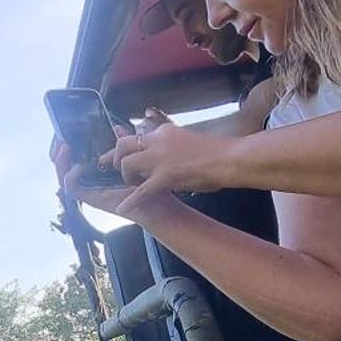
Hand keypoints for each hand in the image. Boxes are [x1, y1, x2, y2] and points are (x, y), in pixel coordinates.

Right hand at [52, 136, 140, 216]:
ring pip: (64, 178)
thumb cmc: (148, 187)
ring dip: (60, 163)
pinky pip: (73, 190)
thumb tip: (117, 128)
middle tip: (60, 139)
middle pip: (63, 168)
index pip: (71, 160)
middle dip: (58, 153)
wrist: (158, 207)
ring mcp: (90, 192)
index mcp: (96, 173)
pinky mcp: (92, 200)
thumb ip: (124, 145)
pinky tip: (77, 167)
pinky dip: (71, 178)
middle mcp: (90, 183)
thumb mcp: (134, 160)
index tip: (64, 134)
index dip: (64, 149)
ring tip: (64, 148)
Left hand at [108, 120, 231, 207]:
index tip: (120, 150)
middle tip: (111, 166)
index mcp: (165, 132)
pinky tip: (123, 207)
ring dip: (125, 176)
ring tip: (130, 185)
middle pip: (124, 145)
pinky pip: (141, 190)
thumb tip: (167, 154)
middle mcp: (158, 141)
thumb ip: (174, 145)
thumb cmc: (217, 152)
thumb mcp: (190, 140)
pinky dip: (131, 199)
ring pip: (127, 164)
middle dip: (115, 156)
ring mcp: (160, 158)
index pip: (138, 136)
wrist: (230, 158)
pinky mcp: (165, 176)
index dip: (126, 144)